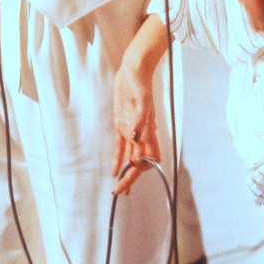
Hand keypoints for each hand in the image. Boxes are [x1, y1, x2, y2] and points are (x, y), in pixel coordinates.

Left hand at [112, 61, 161, 195]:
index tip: (132, 173)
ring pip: (130, 157)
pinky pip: (120, 146)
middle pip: (138, 162)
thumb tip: (136, 137)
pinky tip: (115, 170)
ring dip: (126, 174)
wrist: (134, 69)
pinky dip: (118, 159)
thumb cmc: (140, 82)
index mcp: (149, 129)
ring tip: (120, 189)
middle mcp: (142, 133)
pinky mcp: (122, 124)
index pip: (149, 157)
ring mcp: (132, 129)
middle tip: (120, 193)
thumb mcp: (141, 98)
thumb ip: (139, 119)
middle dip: (131, 178)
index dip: (142, 168)